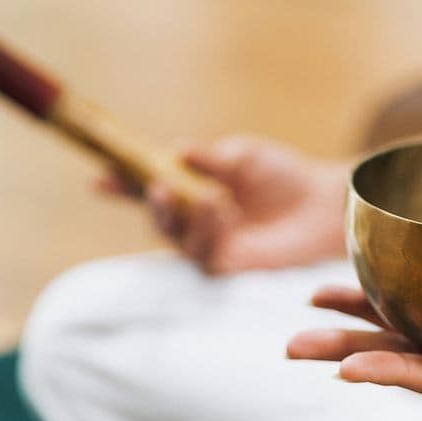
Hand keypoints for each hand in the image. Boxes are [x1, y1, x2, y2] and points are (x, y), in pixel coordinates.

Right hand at [99, 135, 349, 274]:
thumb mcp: (241, 157)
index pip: (150, 188)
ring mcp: (211, 247)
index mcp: (193, 191)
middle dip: (152, 205)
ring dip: (186, 217)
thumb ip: (207, 157)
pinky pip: (204, 255)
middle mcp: (196, 223)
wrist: (323, 204)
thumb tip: (174, 151)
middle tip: (160, 188)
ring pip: (178, 240)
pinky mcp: (229, 268)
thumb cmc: (284, 177)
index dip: (122, 185)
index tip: (98, 178)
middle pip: (158, 220)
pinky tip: (222, 209)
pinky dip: (207, 230)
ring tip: (213, 196)